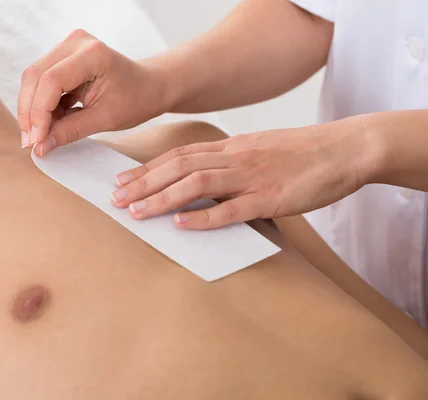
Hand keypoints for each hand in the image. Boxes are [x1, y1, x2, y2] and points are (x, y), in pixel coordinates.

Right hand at [18, 29, 167, 155]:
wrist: (150, 86)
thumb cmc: (136, 99)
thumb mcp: (105, 119)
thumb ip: (70, 131)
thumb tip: (39, 147)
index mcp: (92, 54)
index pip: (51, 81)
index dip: (38, 113)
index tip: (36, 141)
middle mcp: (76, 42)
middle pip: (35, 76)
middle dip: (29, 112)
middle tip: (30, 142)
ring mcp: (67, 47)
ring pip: (34, 79)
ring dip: (34, 110)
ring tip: (43, 136)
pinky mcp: (63, 58)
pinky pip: (42, 82)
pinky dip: (42, 106)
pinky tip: (52, 124)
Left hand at [110, 122, 369, 229]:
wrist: (346, 149)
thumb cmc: (304, 153)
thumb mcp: (262, 150)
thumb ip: (233, 164)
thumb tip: (208, 182)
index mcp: (232, 147)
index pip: (179, 155)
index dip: (148, 167)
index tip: (123, 179)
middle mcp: (235, 158)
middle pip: (178, 167)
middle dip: (143, 183)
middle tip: (115, 198)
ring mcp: (251, 177)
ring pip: (195, 184)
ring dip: (161, 198)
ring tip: (135, 212)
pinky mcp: (270, 198)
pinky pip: (229, 209)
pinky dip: (201, 217)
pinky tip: (178, 225)